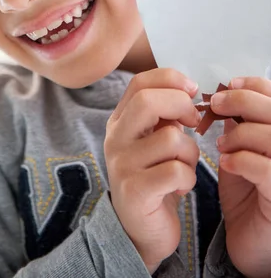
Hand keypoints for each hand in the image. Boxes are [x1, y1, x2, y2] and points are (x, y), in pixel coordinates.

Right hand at [104, 69, 200, 273]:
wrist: (138, 229)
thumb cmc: (153, 176)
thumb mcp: (154, 139)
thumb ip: (164, 114)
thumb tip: (187, 91)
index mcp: (119, 120)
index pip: (140, 83)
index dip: (170, 79)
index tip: (192, 90)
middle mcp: (115, 138)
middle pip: (147, 101)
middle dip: (181, 106)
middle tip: (194, 122)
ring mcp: (122, 164)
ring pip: (171, 139)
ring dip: (190, 153)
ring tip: (184, 166)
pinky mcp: (135, 191)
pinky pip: (176, 170)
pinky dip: (188, 178)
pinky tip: (180, 186)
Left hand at [212, 77, 270, 277]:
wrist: (251, 241)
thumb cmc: (248, 193)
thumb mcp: (242, 150)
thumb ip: (240, 124)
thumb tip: (224, 95)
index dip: (254, 86)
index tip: (228, 86)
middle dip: (243, 101)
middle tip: (216, 105)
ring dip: (241, 134)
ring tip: (221, 144)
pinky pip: (267, 169)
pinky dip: (243, 160)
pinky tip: (227, 163)